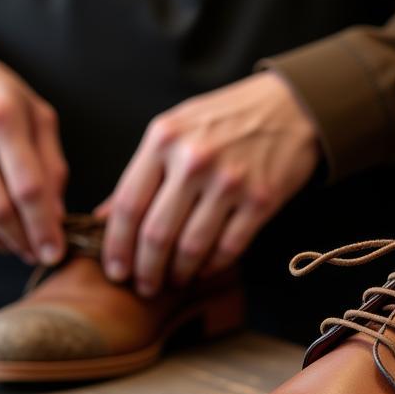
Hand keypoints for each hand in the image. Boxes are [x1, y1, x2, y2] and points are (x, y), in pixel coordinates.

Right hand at [0, 50, 66, 263]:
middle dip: (25, 241)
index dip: (44, 226)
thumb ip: (52, 163)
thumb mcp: (38, 115)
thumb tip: (58, 215)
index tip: (56, 251)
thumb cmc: (0, 96)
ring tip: (25, 247)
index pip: (27, 187)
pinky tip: (2, 234)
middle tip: (42, 254)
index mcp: (2, 119)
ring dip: (4, 242)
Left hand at [101, 72, 319, 296]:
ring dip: (179, 273)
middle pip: (156, 233)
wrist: (291, 106)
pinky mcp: (261, 199)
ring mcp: (230, 181)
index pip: (127, 204)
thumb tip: (103, 217)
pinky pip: (229, 247)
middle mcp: (194, 160)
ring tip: (173, 280)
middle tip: (143, 287)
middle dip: (145, 270)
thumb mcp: (177, 128)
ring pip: (192, 246)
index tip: (115, 270)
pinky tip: (204, 269)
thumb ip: (143, 171)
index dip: (117, 246)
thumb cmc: (228, 117)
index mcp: (164, 138)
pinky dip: (213, 265)